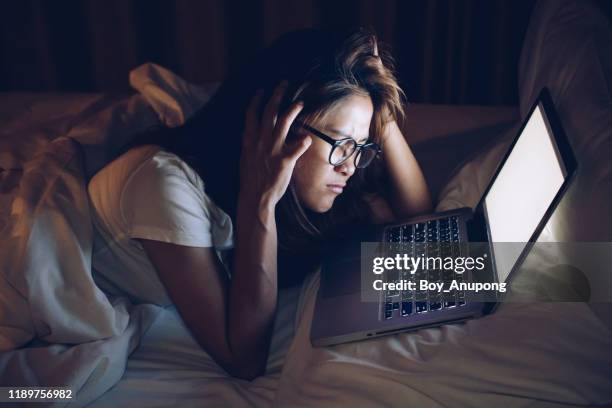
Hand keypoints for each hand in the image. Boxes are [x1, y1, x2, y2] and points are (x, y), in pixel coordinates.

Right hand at [239, 81, 311, 209]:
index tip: (262, 90)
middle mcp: (261, 142)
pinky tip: (307, 137)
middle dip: (277, 95)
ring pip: (283, 122)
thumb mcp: (245, 158)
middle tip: (284, 84)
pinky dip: (302, 141)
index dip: (257, 100)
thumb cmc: (251, 180)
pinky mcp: (285, 161)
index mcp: (250, 140)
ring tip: (300, 102)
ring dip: (292, 110)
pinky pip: (297, 147)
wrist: (255, 197)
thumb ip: (249, 145)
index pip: (252, 114)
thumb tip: (249, 135)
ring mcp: (273, 150)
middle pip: (269, 112)